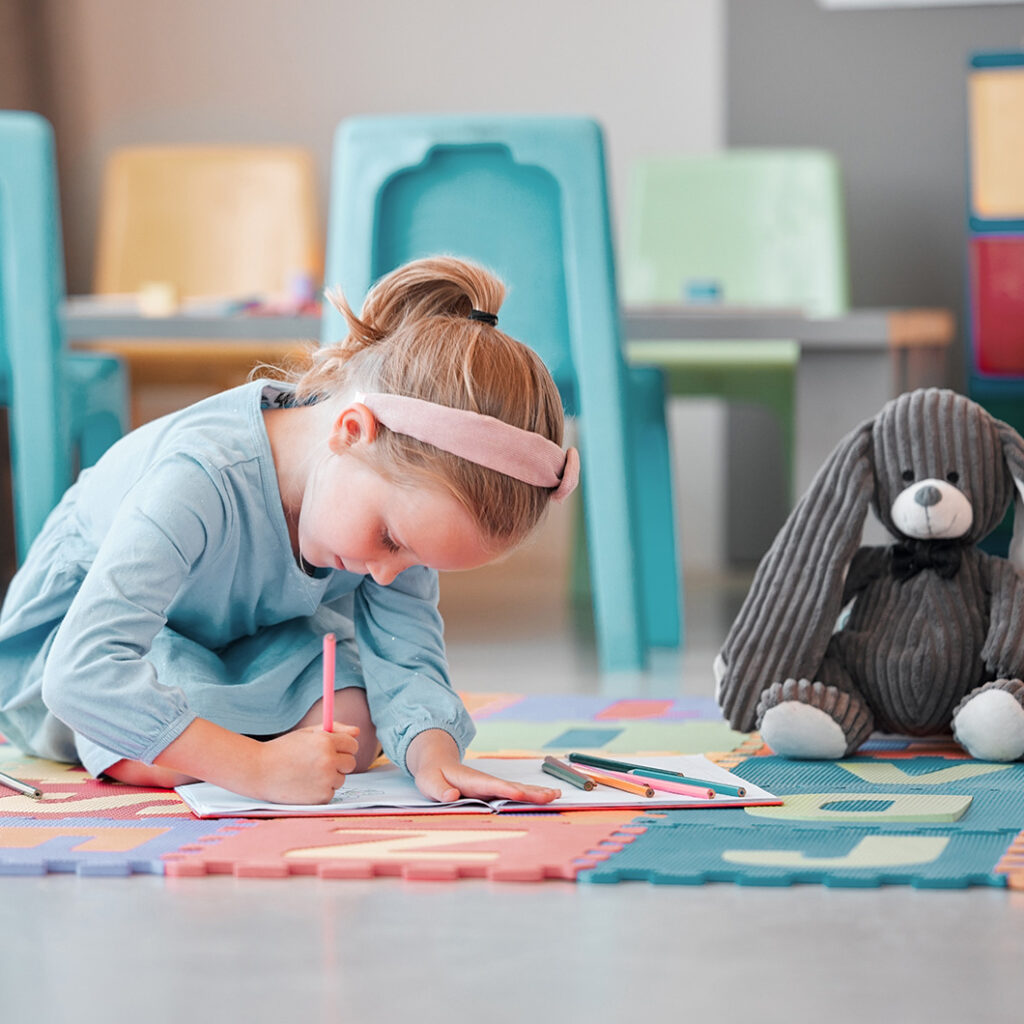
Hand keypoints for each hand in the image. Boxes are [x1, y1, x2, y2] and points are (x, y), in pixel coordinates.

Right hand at [254, 724, 359, 804]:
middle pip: (351, 763)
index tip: (334, 749)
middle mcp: (329, 760)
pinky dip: (322, 790)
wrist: (259, 772)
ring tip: (307, 774)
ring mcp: (325, 780)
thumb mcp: (307, 734)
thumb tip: (357, 732)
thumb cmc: (283, 750)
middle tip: (320, 762)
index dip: (344, 746)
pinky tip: (304, 785)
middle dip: (340, 762)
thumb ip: (334, 729)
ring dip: (330, 777)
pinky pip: (331, 792)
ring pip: (341, 778)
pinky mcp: (321, 797)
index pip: (352, 744)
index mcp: (326, 741)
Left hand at [405, 729, 559, 804]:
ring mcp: (493, 784)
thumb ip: (440, 790)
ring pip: (518, 788)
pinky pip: (516, 792)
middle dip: (532, 791)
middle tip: (552, 796)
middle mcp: (487, 781)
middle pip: (513, 786)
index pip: (493, 786)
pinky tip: (546, 795)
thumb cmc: (432, 774)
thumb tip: (452, 796)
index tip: (521, 795)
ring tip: (556, 795)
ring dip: (537, 792)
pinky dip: (533, 793)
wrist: (437, 761)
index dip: (507, 790)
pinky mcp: (495, 789)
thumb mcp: (429, 782)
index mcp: (472, 781)